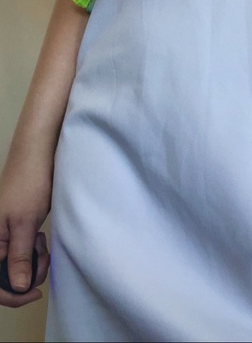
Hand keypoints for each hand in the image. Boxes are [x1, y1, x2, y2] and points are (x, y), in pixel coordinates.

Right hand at [0, 155, 51, 307]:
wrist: (38, 157)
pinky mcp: (18, 229)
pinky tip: (41, 237)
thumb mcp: (24, 224)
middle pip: (7, 277)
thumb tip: (19, 287)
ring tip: (42, 242)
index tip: (33, 293)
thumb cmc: (28, 184)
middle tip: (43, 258)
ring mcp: (6, 235)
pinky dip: (36, 249)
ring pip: (19, 265)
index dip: (12, 295)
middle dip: (27, 273)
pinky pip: (25, 251)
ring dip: (34, 260)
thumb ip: (19, 257)